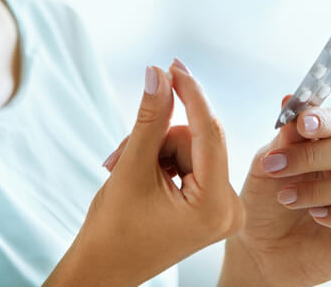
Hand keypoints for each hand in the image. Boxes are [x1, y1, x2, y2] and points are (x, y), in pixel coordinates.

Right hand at [44, 59, 243, 286]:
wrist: (102, 271)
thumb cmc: (112, 231)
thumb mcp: (131, 167)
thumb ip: (150, 118)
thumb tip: (158, 73)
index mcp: (215, 207)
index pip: (209, 133)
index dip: (191, 94)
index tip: (173, 65)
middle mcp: (229, 209)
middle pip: (197, 140)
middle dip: (158, 139)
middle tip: (120, 156)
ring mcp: (223, 209)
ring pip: (190, 147)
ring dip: (155, 150)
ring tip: (125, 171)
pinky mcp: (212, 206)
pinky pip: (191, 161)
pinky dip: (162, 161)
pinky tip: (141, 177)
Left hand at [219, 97, 330, 286]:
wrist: (258, 251)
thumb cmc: (265, 203)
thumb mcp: (267, 166)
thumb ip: (284, 138)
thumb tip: (290, 100)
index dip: (325, 120)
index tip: (302, 123)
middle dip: (313, 156)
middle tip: (276, 166)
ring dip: (318, 190)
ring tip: (286, 198)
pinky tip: (316, 217)